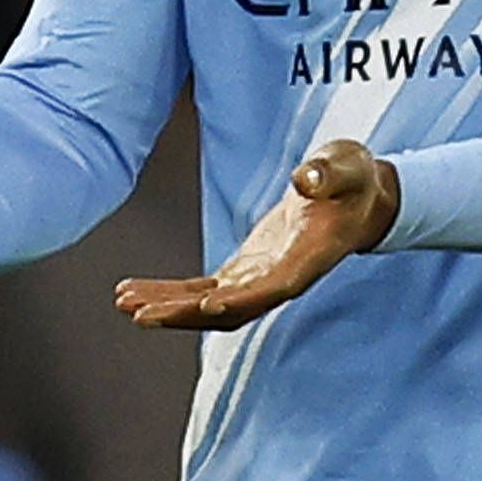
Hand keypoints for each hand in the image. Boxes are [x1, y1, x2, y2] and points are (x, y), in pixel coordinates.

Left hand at [116, 139, 399, 330]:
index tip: (207, 307)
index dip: (241, 300)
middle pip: (232, 310)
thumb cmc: (352, 179)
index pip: (274, 288)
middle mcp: (282, 279)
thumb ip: (327, 173)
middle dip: (186, 315)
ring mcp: (260, 279)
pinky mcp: (244, 272)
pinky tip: (135, 293)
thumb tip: (305, 178)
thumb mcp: (346, 166)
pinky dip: (170, 294)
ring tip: (125, 304)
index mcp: (308, 257)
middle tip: (142, 315)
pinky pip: (202, 291)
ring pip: (210, 308)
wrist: (355, 198)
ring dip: (169, 309)